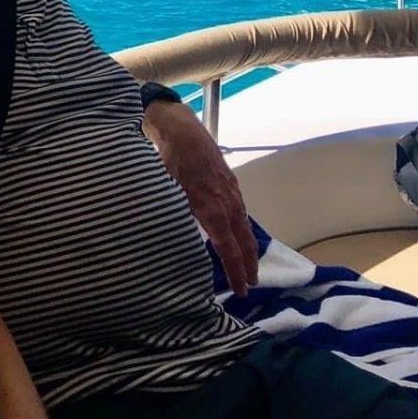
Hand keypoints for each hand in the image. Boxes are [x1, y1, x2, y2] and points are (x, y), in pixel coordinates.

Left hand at [143, 98, 258, 294]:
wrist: (180, 128)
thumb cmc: (168, 159)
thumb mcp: (167, 190)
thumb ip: (175, 215)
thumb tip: (174, 239)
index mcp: (210, 208)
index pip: (228, 248)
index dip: (235, 271)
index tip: (241, 289)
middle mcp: (226, 202)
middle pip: (243, 241)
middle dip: (248, 265)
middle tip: (251, 285)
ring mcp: (231, 191)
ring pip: (244, 226)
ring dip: (248, 248)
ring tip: (249, 266)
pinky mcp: (230, 182)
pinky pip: (240, 211)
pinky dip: (242, 228)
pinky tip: (238, 234)